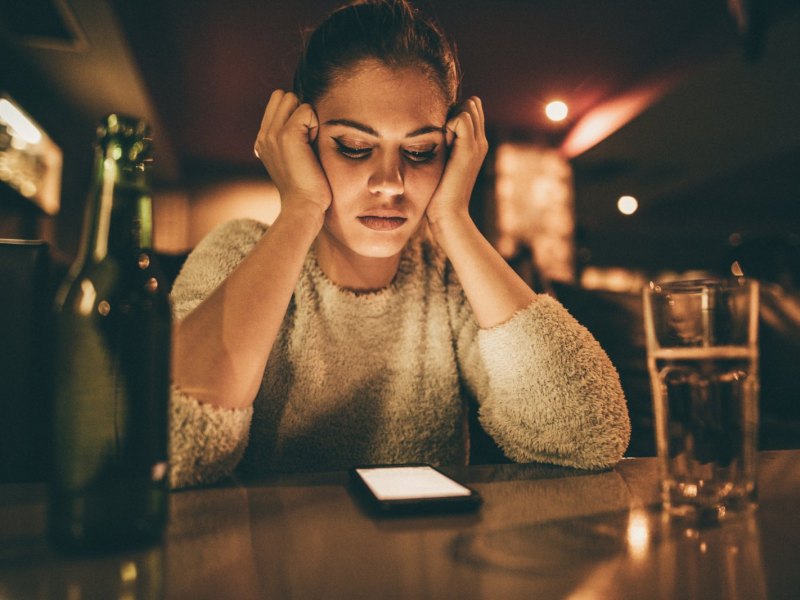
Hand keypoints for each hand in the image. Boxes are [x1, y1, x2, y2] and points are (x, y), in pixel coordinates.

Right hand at [254, 90, 331, 217]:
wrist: (304, 206)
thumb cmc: (307, 186)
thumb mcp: (293, 160)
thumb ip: (291, 138)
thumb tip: (304, 117)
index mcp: (263, 140)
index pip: (278, 102)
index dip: (295, 113)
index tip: (303, 141)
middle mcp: (264, 135)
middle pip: (283, 95)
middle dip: (300, 110)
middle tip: (307, 139)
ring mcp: (272, 134)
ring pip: (292, 98)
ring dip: (307, 116)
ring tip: (309, 143)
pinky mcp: (286, 135)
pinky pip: (306, 109)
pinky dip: (315, 124)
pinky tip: (312, 146)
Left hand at [426, 96, 488, 226]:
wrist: (447, 213)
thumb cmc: (437, 192)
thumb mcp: (440, 162)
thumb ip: (441, 144)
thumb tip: (430, 127)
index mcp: (474, 144)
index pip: (469, 109)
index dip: (452, 114)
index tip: (439, 136)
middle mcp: (480, 142)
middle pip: (471, 104)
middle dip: (453, 112)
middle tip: (440, 137)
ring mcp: (477, 144)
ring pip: (468, 107)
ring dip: (450, 118)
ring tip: (441, 142)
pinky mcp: (469, 149)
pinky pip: (462, 117)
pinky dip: (448, 123)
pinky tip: (441, 143)